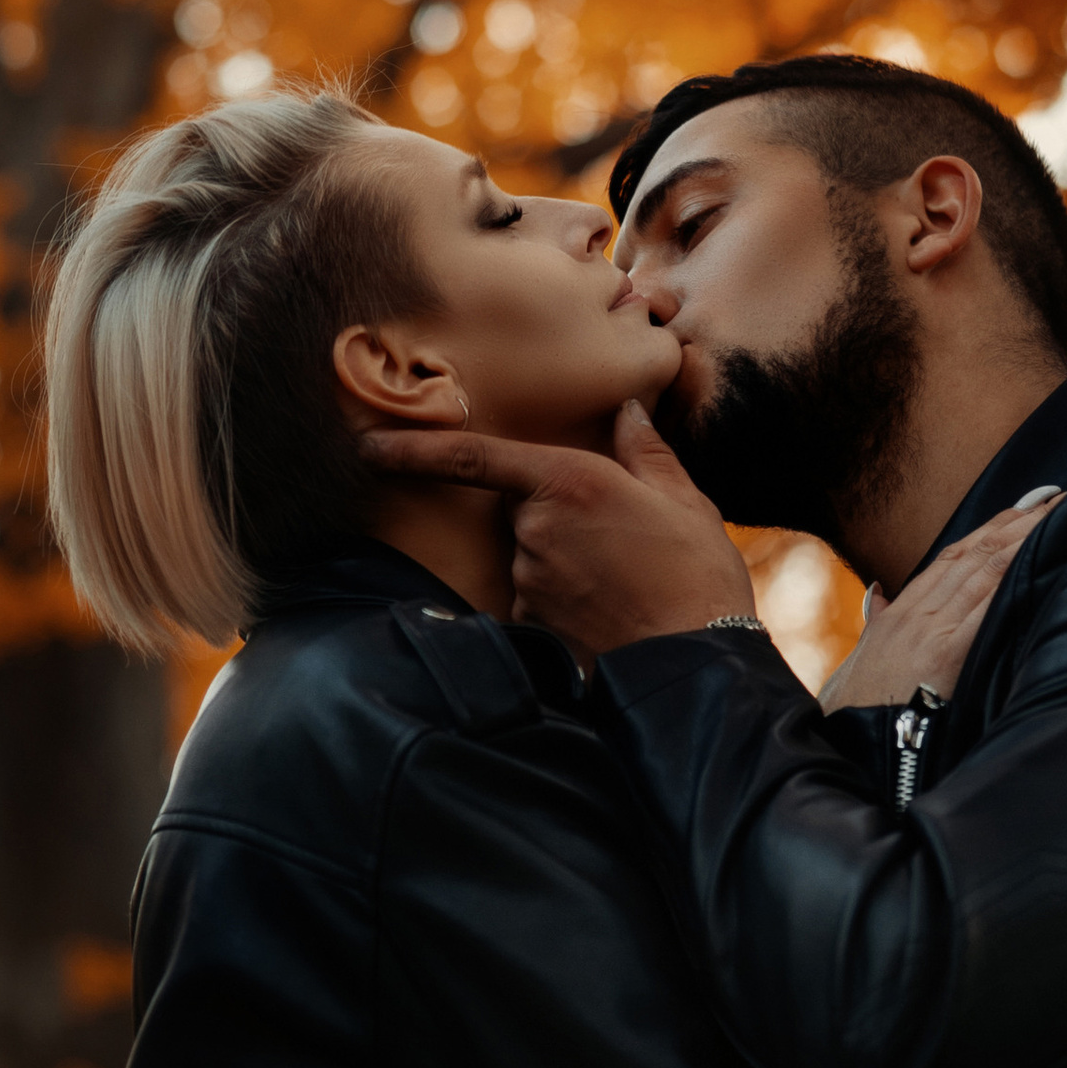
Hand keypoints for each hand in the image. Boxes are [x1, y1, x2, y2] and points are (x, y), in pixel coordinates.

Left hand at [354, 398, 755, 657]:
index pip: (473, 458)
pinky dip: (563, 602)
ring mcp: (529, 580)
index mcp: (569, 482)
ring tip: (625, 580)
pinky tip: (609, 611)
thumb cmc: (696, 573)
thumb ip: (645, 451)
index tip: (369, 447)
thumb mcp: (684, 500)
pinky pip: (535, 600)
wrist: (697, 655)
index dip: (414, 450)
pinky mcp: (531, 623)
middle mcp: (536, 529)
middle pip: (520, 511)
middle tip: (619, 539)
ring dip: (563, 561)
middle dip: (554, 517)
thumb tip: (627, 411)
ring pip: (529, 557)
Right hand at [816, 494, 1059, 714]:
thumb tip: (880, 596)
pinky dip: (1013, 576)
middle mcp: (917, 611)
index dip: (987, 530)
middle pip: (973, 553)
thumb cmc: (858, 705)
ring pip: (983, 568)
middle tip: (1052, 499)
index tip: (1017, 510)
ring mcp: (932, 628)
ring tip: (1057, 514)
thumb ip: (877, 622)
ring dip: (1023, 538)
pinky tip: (1038, 556)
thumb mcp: (865, 656)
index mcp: (901, 611)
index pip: (950, 557)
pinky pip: (986, 604)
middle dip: (1015, 522)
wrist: (854, 740)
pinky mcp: (947, 651)